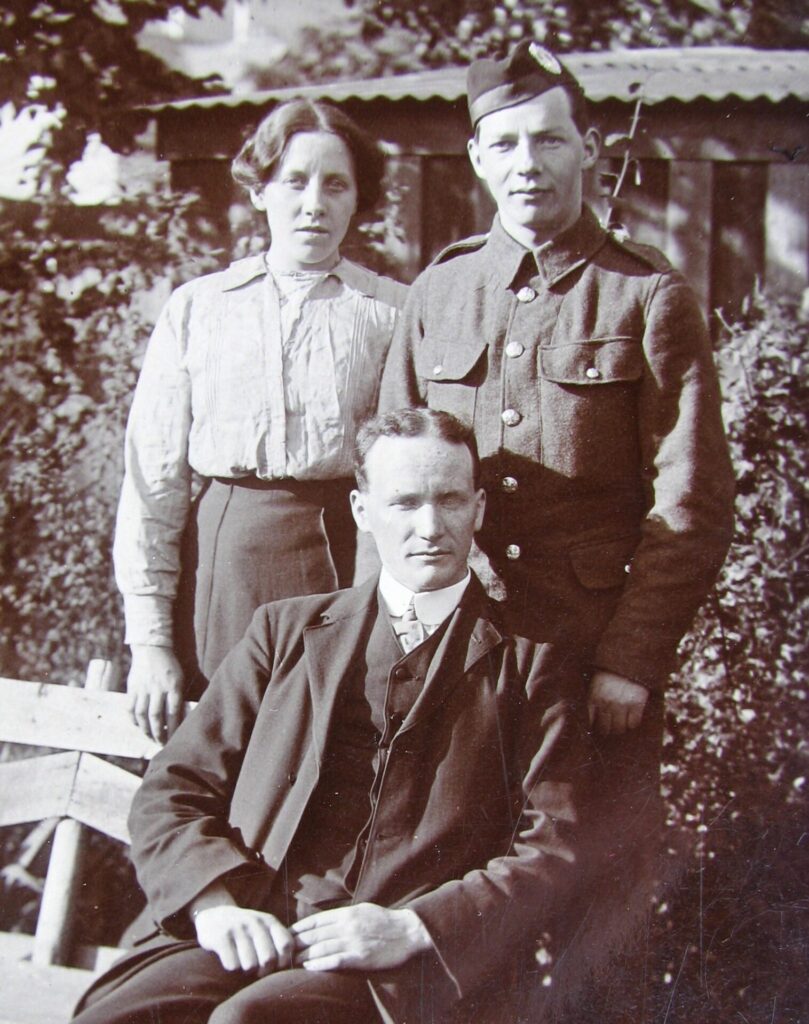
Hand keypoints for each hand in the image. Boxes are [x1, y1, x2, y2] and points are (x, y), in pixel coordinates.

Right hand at [127, 644, 184, 741]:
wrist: (151, 648)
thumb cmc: (170, 666)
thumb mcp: (179, 678)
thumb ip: (178, 697)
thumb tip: (180, 718)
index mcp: (173, 685)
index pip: (173, 712)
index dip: (173, 728)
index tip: (174, 739)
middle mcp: (158, 687)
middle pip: (156, 716)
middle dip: (158, 733)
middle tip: (161, 742)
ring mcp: (143, 687)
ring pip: (142, 714)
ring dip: (145, 729)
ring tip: (150, 737)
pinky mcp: (132, 687)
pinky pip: (130, 707)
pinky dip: (133, 720)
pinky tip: (138, 726)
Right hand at [194, 904, 294, 973]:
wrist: (213, 916)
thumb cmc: (245, 930)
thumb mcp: (264, 929)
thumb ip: (279, 942)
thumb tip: (293, 966)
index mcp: (269, 921)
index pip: (286, 945)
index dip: (283, 962)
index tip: (275, 967)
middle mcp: (255, 922)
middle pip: (268, 959)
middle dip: (263, 972)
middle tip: (257, 970)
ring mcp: (238, 928)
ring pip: (250, 965)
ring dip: (246, 970)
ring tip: (242, 962)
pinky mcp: (221, 937)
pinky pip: (233, 965)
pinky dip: (232, 967)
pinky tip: (229, 958)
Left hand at [292, 903, 432, 971]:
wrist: (408, 932)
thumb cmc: (385, 922)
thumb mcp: (363, 911)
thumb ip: (344, 915)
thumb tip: (326, 921)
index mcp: (347, 913)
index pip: (316, 920)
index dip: (299, 928)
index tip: (286, 934)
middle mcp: (347, 925)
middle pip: (315, 934)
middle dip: (296, 943)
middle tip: (282, 951)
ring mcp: (353, 941)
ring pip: (321, 947)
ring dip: (303, 955)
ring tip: (290, 962)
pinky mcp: (360, 956)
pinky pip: (335, 960)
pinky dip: (319, 963)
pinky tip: (309, 967)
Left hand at [588, 671, 648, 734]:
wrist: (629, 657)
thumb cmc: (610, 671)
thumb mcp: (595, 681)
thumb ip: (592, 697)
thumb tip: (591, 716)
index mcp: (593, 697)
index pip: (590, 722)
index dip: (594, 726)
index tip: (597, 727)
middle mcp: (606, 703)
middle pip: (605, 729)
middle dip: (607, 729)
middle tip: (610, 727)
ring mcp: (622, 704)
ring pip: (620, 728)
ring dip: (621, 727)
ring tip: (621, 723)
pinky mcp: (637, 703)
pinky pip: (634, 723)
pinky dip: (633, 722)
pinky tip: (631, 717)